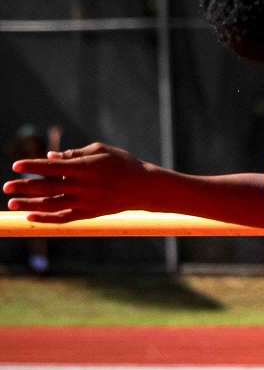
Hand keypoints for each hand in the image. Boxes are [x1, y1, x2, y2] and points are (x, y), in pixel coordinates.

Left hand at [5, 143, 155, 223]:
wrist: (145, 188)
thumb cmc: (123, 164)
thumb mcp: (101, 151)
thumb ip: (75, 154)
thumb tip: (51, 158)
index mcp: (85, 168)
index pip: (52, 167)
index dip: (33, 166)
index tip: (16, 166)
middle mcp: (82, 186)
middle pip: (47, 187)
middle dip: (24, 187)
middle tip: (6, 187)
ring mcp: (85, 202)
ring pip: (51, 205)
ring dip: (29, 205)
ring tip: (11, 204)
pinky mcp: (89, 213)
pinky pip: (64, 218)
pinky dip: (46, 219)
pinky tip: (31, 217)